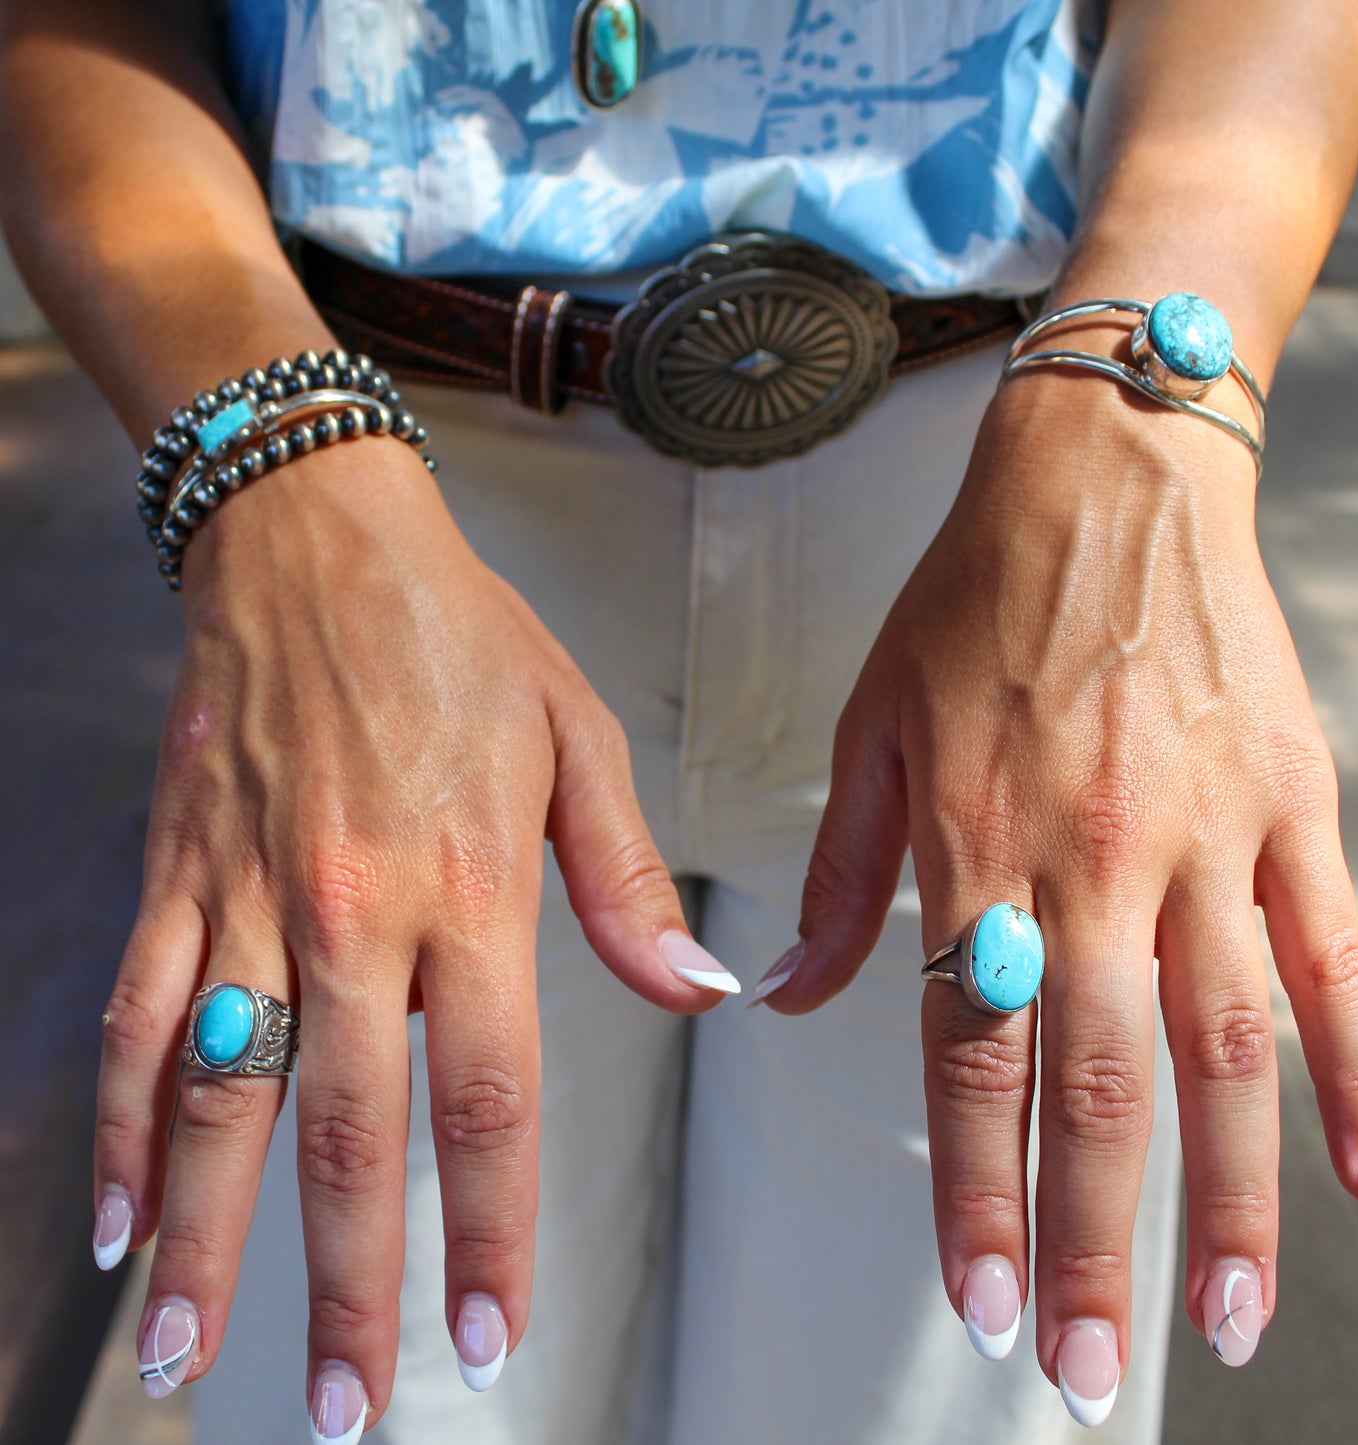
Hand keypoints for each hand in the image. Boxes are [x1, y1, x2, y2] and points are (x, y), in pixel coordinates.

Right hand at [93, 438, 735, 1429]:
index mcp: (469, 887)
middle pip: (350, 1131)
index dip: (489, 1226)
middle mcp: (354, 910)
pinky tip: (111, 1213)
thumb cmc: (461, 637)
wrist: (318, 541)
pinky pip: (140, 1016)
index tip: (488, 1332)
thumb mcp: (577, 740)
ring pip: (222, 1097)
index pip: (486, 1094)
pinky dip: (121, 1123)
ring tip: (195, 1357)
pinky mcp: (180, 874)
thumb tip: (695, 992)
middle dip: (351, 1282)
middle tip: (348, 1407)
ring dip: (207, 1238)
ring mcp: (251, 898)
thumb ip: (625, 882)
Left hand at [766, 378, 1357, 1414]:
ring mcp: (1205, 837)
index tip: (984, 1301)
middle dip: (1096, 1238)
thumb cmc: (973, 604)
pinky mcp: (1288, 807)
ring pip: (1225, 1051)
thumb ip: (835, 878)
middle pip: (1099, 1082)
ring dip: (1228, 1199)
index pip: (974, 1055)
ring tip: (1224, 1320)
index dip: (976, 1188)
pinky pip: (1331, 963)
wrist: (1105, 482)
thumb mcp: (870, 726)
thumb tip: (783, 999)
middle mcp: (1092, 858)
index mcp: (976, 843)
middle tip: (1098, 1369)